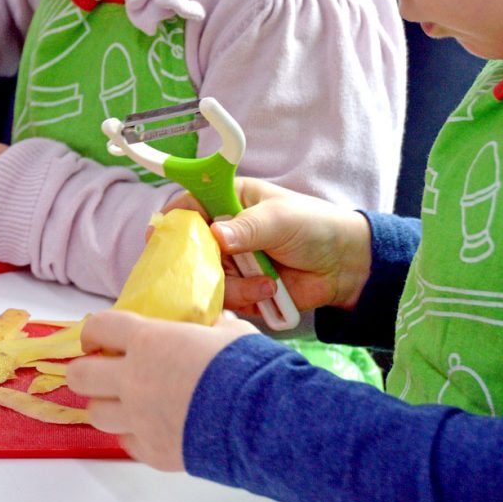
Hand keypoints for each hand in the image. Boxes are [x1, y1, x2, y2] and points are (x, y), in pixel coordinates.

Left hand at [67, 311, 257, 470]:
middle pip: (80, 376)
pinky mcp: (152, 451)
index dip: (93, 332)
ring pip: (95, 415)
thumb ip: (214, 328)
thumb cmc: (246, 367)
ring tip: (124, 402)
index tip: (98, 338)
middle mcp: (132, 379)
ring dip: (106, 405)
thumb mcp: (231, 333)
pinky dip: (133, 434)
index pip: (98, 328)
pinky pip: (126, 442)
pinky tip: (151, 427)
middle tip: (100, 371)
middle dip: (85, 371)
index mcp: (148, 341)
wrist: (261, 418)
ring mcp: (138, 419)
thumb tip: (217, 324)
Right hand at [163, 178, 372, 313]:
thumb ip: (247, 226)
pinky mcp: (240, 290)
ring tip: (266, 283)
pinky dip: (245, 300)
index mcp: (229, 201)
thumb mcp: (281, 219)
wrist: (344, 267)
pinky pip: (224, 300)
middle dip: (203, 264)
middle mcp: (223, 232)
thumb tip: (215, 235)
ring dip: (235, 286)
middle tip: (221, 269)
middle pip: (190, 250)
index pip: (189, 206)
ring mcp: (230, 263)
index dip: (173, 221)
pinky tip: (269, 293)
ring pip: (206, 280)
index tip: (158, 236)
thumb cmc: (315, 227)